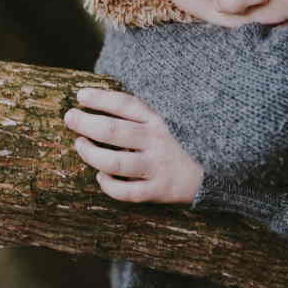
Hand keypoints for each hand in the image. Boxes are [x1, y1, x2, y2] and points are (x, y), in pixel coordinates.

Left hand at [64, 87, 204, 203]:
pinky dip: (108, 185)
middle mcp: (157, 141)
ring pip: (114, 162)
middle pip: (113, 131)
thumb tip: (102, 102)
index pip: (126, 104)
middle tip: (70, 118)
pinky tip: (100, 176)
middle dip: (86, 122)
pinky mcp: (159, 191)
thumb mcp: (168, 121)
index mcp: (159, 120)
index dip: (101, 98)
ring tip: (80, 144)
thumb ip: (141, 114)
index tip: (81, 96)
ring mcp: (157, 167)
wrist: (216, 174)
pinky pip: (126, 192)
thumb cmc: (183, 143)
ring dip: (91, 153)